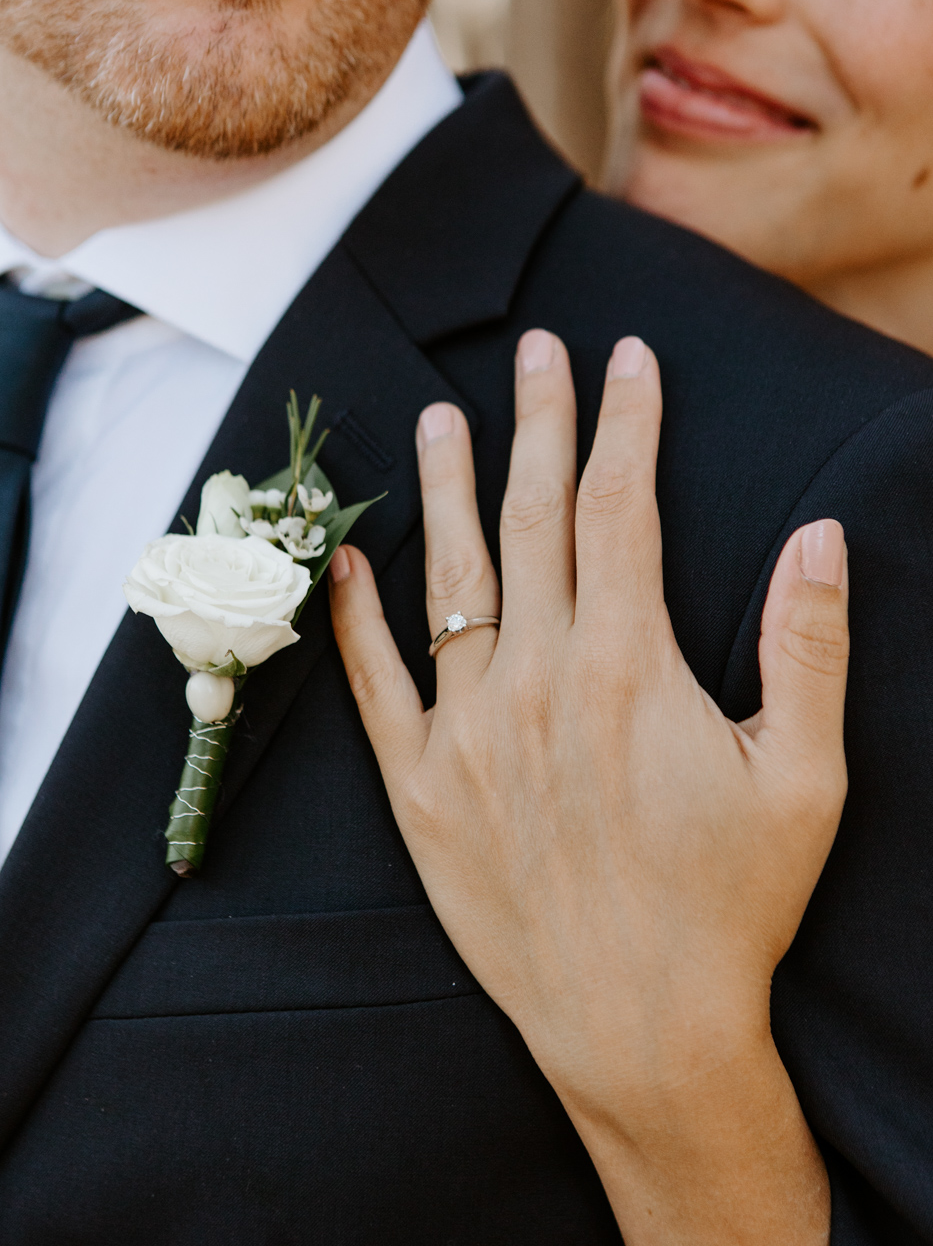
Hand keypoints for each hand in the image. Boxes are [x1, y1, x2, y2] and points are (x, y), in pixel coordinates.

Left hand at [329, 330, 846, 1242]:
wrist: (641, 1029)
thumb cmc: (732, 907)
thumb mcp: (804, 779)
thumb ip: (809, 647)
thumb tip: (819, 535)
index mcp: (628, 666)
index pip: (622, 507)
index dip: (626, 421)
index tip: (626, 359)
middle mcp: (536, 682)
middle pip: (536, 520)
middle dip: (542, 424)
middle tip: (538, 351)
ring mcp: (468, 734)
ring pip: (450, 581)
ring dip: (447, 491)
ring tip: (443, 418)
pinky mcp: (423, 791)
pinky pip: (377, 685)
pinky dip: (358, 619)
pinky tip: (347, 561)